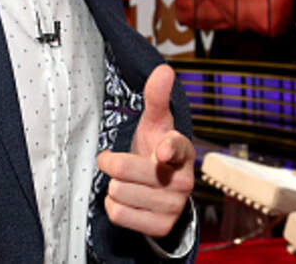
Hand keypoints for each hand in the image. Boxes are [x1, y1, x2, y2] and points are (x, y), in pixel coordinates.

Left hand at [96, 64, 193, 238]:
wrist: (162, 192)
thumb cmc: (155, 150)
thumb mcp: (155, 124)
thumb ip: (157, 98)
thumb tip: (164, 69)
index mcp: (182, 150)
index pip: (176, 147)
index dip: (168, 149)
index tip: (162, 151)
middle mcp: (183, 181)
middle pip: (124, 171)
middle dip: (112, 164)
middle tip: (117, 161)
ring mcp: (173, 206)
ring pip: (118, 192)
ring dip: (114, 186)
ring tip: (127, 182)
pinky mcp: (161, 226)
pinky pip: (119, 214)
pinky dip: (114, 206)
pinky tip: (127, 199)